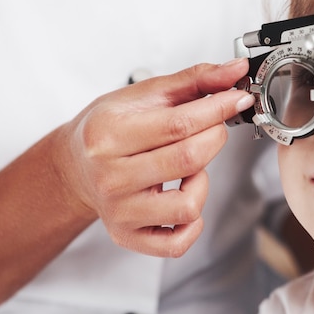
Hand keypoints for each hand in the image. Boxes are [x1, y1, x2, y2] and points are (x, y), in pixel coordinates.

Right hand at [54, 59, 253, 255]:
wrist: (75, 166)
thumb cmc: (109, 128)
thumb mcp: (143, 95)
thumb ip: (193, 80)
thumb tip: (235, 70)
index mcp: (108, 135)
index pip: (178, 124)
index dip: (218, 110)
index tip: (238, 99)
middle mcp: (110, 177)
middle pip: (188, 160)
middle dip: (214, 138)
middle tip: (211, 128)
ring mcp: (119, 212)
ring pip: (188, 206)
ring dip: (203, 182)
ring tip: (189, 168)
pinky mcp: (127, 236)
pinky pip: (177, 243)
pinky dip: (193, 223)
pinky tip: (184, 198)